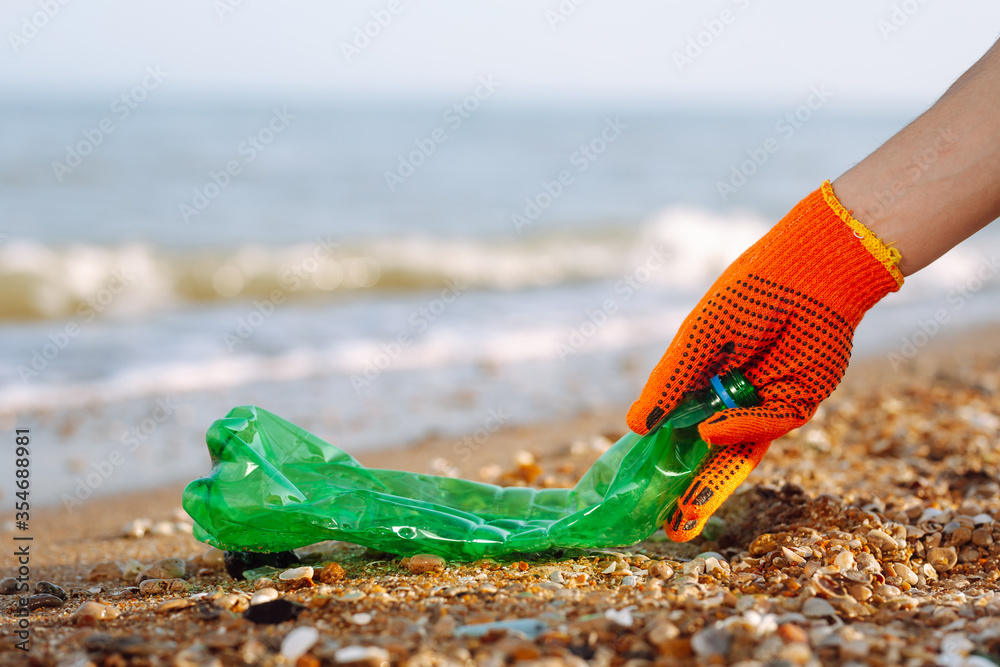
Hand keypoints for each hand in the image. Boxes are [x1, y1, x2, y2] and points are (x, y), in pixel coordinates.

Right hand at [628, 181, 903, 540]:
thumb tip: (636, 427)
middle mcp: (735, 398)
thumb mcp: (695, 343)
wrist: (806, 273)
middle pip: (710, 453)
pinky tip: (712, 430)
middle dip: (690, 491)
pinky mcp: (798, 404)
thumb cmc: (745, 297)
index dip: (663, 458)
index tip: (640, 488)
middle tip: (668, 525)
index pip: (680, 429)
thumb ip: (669, 385)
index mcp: (705, 381)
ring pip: (738, 454)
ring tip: (683, 517)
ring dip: (713, 487)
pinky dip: (738, 429)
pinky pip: (766, 428)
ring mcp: (766, 404)